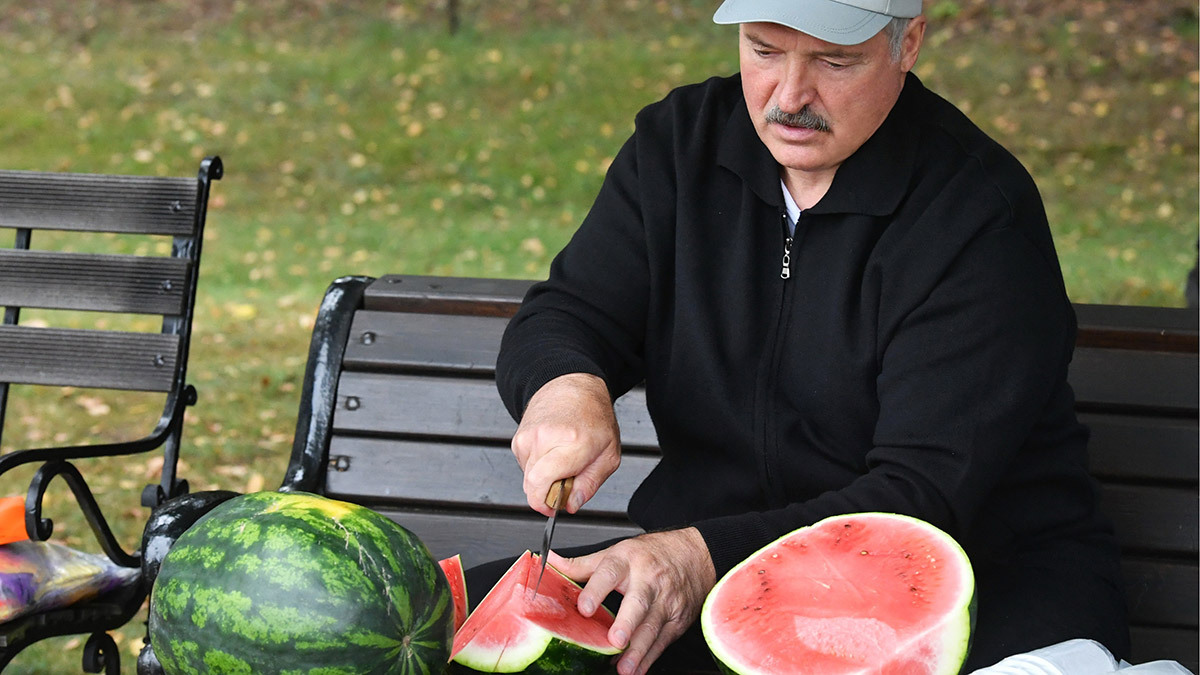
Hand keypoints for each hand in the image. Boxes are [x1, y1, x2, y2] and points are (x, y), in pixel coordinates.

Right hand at [511, 373, 620, 514]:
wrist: (573, 386)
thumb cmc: (594, 417)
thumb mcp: (608, 455)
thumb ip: (590, 484)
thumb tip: (571, 505)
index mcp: (572, 443)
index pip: (541, 483)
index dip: (544, 503)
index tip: (553, 508)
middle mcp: (545, 439)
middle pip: (532, 486)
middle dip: (548, 493)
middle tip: (568, 481)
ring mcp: (528, 437)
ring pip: (528, 478)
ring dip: (544, 479)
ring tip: (562, 460)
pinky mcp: (518, 438)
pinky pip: (525, 466)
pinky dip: (538, 467)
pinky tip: (551, 451)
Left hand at [549, 528, 715, 674]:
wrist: (694, 556)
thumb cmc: (650, 555)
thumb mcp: (616, 552)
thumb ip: (581, 564)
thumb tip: (550, 563)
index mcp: (627, 562)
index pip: (609, 573)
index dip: (596, 590)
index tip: (584, 607)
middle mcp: (647, 581)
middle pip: (637, 603)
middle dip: (627, 623)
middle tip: (616, 639)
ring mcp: (665, 601)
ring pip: (651, 627)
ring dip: (638, 650)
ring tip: (625, 668)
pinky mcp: (676, 620)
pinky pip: (662, 641)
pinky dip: (649, 657)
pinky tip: (637, 669)